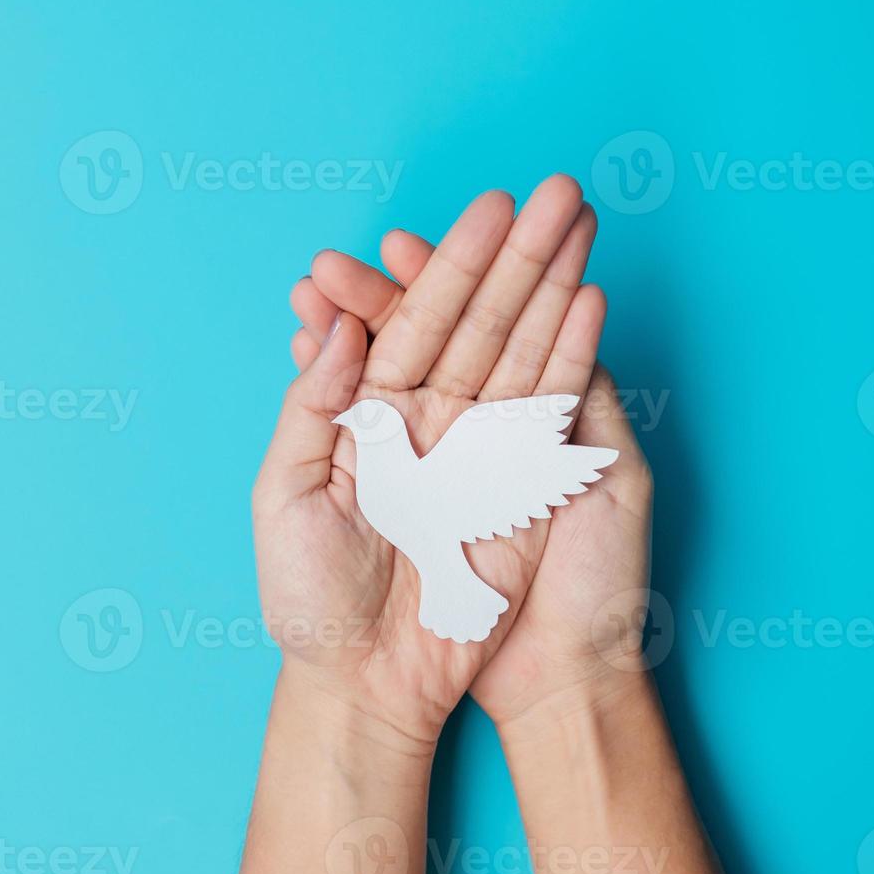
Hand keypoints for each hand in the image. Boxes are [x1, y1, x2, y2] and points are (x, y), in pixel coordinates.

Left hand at [288, 175, 654, 736]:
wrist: (372, 682)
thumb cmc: (312, 601)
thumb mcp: (284, 499)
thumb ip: (312, 407)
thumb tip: (338, 326)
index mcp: (372, 413)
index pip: (411, 320)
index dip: (444, 266)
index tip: (479, 213)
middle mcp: (432, 419)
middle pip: (478, 321)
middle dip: (515, 257)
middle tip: (552, 190)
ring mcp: (481, 449)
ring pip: (522, 350)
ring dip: (553, 287)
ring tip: (581, 224)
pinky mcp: (521, 487)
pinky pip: (550, 413)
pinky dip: (571, 358)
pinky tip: (590, 303)